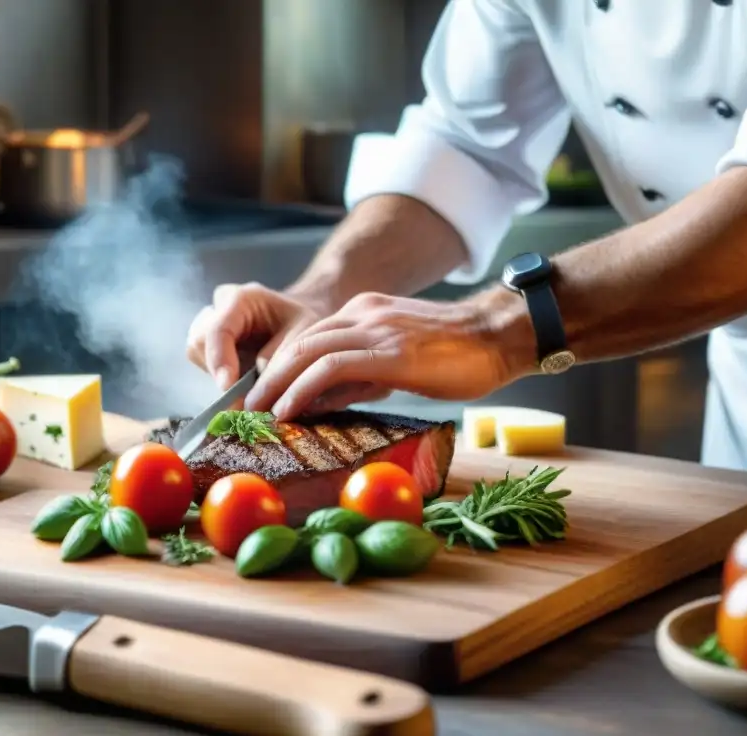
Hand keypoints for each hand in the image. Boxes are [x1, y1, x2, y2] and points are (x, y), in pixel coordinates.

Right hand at [186, 283, 321, 388]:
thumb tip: (254, 391)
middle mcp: (218, 307)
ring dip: (218, 374)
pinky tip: (242, 379)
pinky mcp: (207, 341)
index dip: (220, 360)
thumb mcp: (303, 336)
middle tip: (242, 395)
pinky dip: (220, 376)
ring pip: (196, 353)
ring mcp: (209, 323)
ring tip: (248, 383)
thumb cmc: (302, 324)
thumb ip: (279, 359)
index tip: (228, 387)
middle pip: (199, 341)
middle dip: (218, 371)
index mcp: (242, 299)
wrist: (297, 320)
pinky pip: (203, 362)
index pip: (218, 329)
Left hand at [245, 291, 527, 420]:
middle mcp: (365, 313)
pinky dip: (302, 387)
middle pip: (300, 343)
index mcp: (366, 311)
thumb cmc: (459, 356)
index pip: (311, 338)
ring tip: (257, 412)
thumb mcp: (400, 362)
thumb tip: (324, 400)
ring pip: (308, 352)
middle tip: (246, 406)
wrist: (500, 337)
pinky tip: (288, 409)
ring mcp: (376, 329)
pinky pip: (331, 367)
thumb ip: (362, 375)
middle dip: (268, 376)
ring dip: (276, 384)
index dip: (283, 368)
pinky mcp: (388, 351)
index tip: (266, 395)